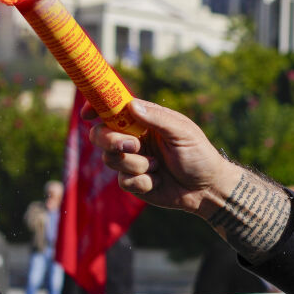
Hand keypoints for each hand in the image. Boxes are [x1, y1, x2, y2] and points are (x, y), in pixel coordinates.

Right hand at [90, 98, 239, 215]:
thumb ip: (157, 118)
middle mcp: (134, 138)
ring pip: (110, 159)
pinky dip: (143, 182)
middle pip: (101, 134)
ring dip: (136, 164)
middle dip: (111, 140)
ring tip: (159, 166)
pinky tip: (159, 181)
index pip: (114, 109)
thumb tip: (131, 105)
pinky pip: (124, 181)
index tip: (87, 114)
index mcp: (145, 120)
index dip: (97, 108)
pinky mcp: (133, 182)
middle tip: (133, 145)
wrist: (207, 189)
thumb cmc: (199, 155)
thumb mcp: (182, 132)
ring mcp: (132, 160)